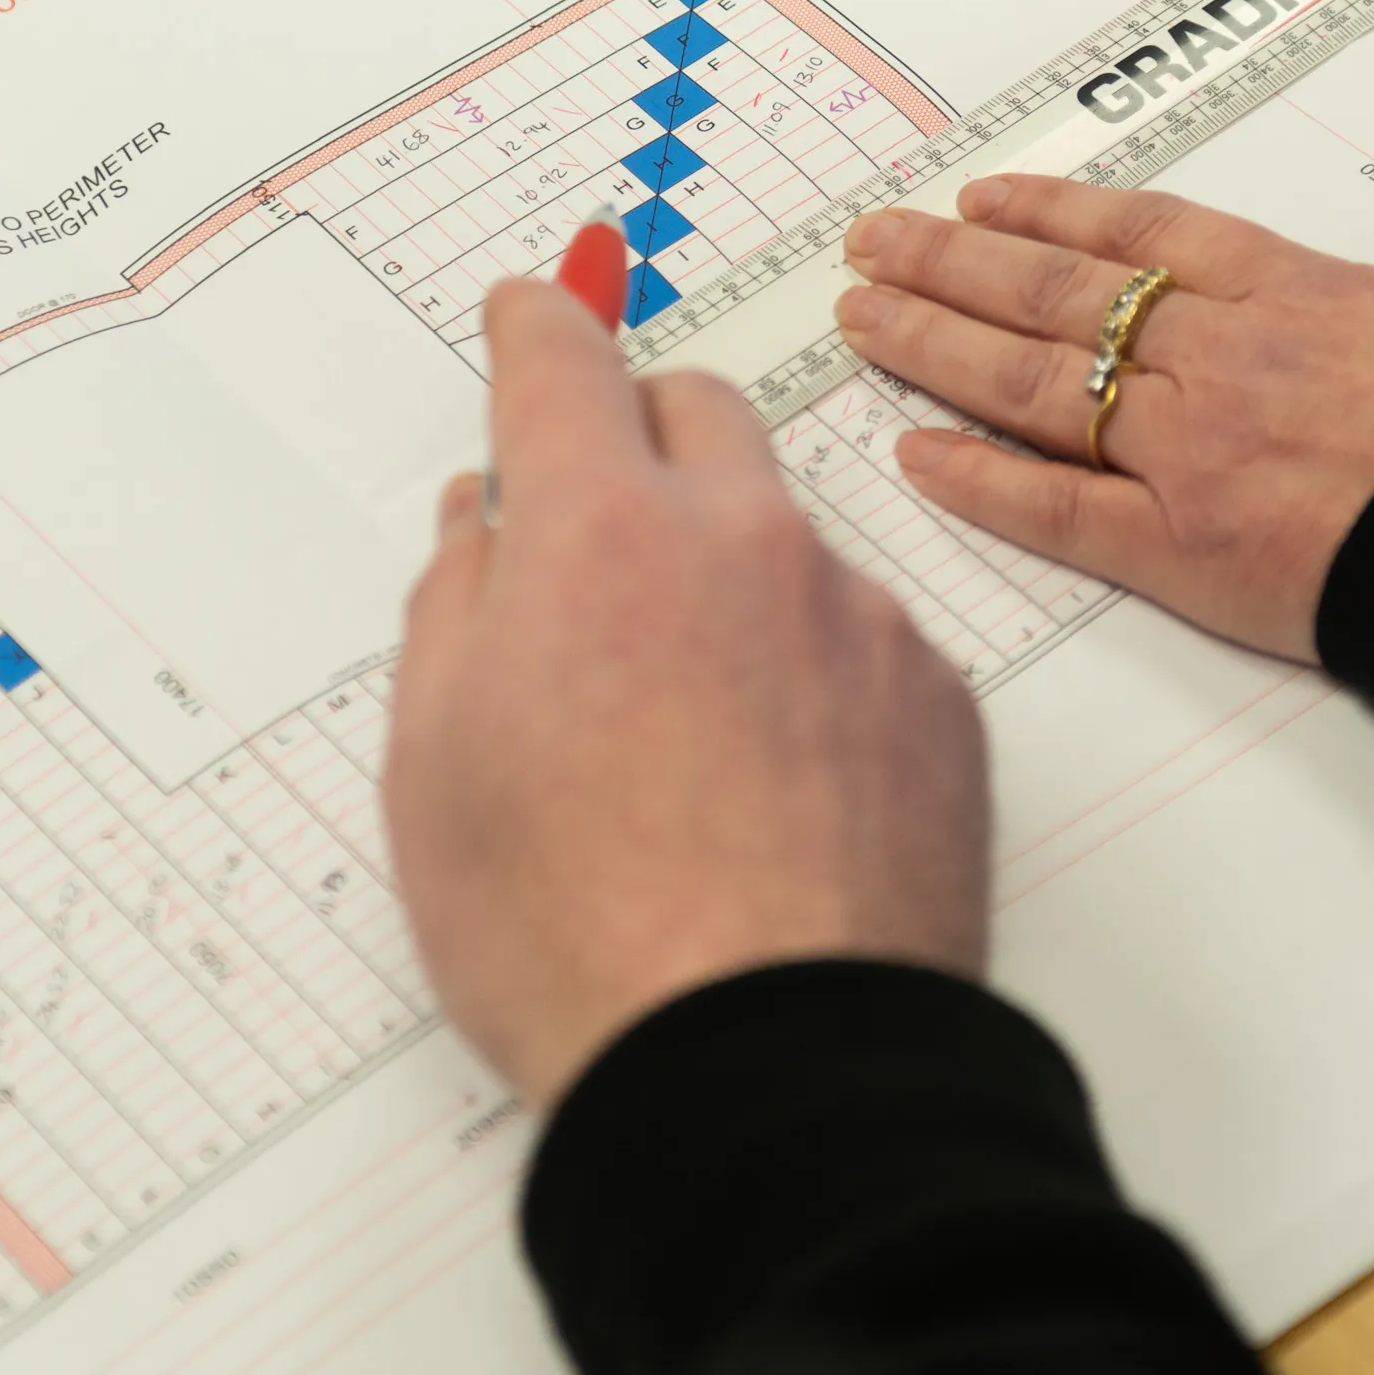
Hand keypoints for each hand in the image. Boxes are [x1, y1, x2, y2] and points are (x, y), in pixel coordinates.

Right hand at [381, 279, 989, 1108]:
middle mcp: (745, 543)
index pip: (562, 370)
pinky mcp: (938, 705)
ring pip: (785, 535)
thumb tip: (484, 518)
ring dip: (729, 569)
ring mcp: (858, 619)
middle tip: (596, 505)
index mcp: (601, 536)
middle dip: (641, 429)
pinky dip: (810, 669)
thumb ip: (457, 604)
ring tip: (677, 713)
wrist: (765, 1066)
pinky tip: (771, 780)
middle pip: (698, 413)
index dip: (537, 327)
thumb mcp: (435, 764)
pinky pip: (862, 639)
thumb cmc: (573, 932)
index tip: (532, 308)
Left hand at [829, 97, 1373, 661]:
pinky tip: (912, 458)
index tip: (987, 197)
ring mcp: (1195, 452)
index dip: (1057, 215)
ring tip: (859, 317)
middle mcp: (1228, 358)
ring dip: (934, 345)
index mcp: (1308, 294)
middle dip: (952, 265)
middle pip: (1058, 297)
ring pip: (1033, 384)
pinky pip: (1054, 510)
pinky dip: (976, 483)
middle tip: (871, 244)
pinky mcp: (1187, 553)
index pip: (1148, 237)